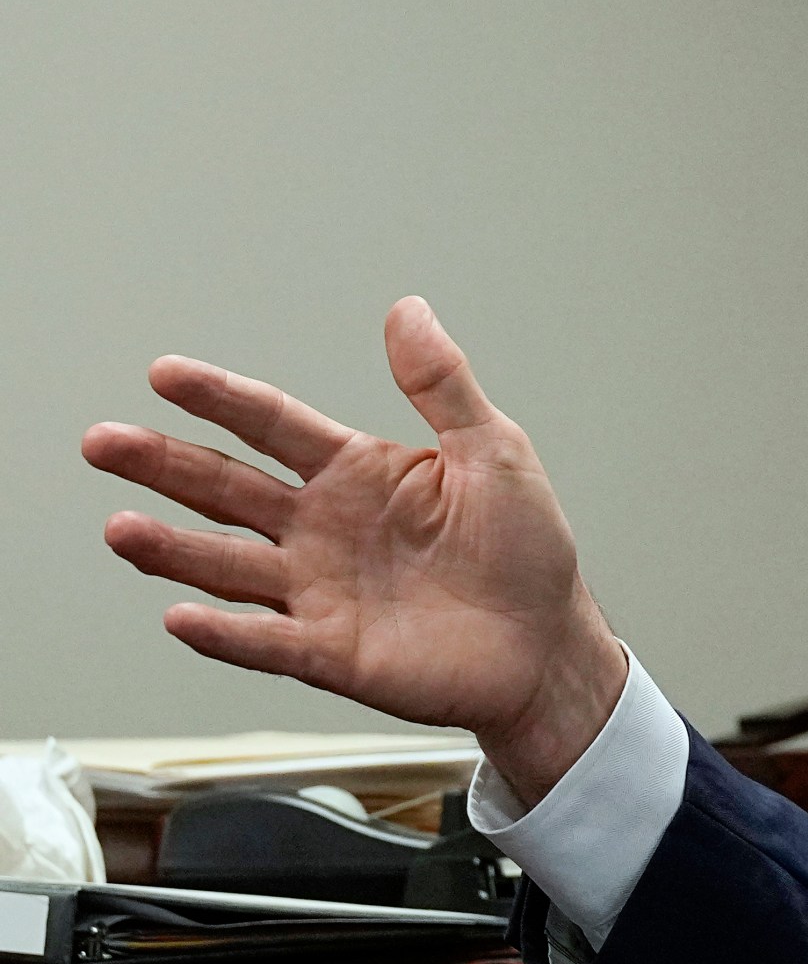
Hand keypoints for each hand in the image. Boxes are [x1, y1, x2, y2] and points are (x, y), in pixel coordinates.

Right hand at [83, 298, 626, 804]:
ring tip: (122, 528)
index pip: (272, 424)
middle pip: (226, 489)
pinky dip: (226, 633)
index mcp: (357, 473)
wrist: (548, 644)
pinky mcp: (334, 653)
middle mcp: (322, 529)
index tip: (165, 373)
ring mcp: (320, 592)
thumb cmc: (525, 549)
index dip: (220, 399)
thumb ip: (442, 385)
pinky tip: (182, 617)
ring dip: (173, 549)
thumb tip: (409, 310)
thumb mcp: (493, 451)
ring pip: (228, 566)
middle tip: (103, 441)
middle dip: (163, 464)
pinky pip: (269, 642)